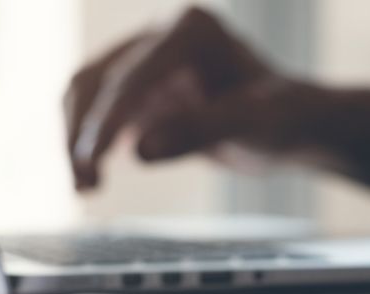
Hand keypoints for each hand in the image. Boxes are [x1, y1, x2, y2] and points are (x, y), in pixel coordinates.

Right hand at [64, 7, 324, 189]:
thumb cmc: (285, 118)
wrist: (294, 125)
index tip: (92, 161)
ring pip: (87, 94)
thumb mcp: (253, 126)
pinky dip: (88, 142)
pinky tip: (92, 178)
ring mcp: (147, 60)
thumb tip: (142, 151)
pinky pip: (97, 111)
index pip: (133, 76)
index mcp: (191, 30)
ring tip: (84, 186)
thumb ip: (200, 132)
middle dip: (83, 133)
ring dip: (76, 138)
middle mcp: (162, 36)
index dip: (107, 121)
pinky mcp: (140, 89)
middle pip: (98, 81)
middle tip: (84, 183)